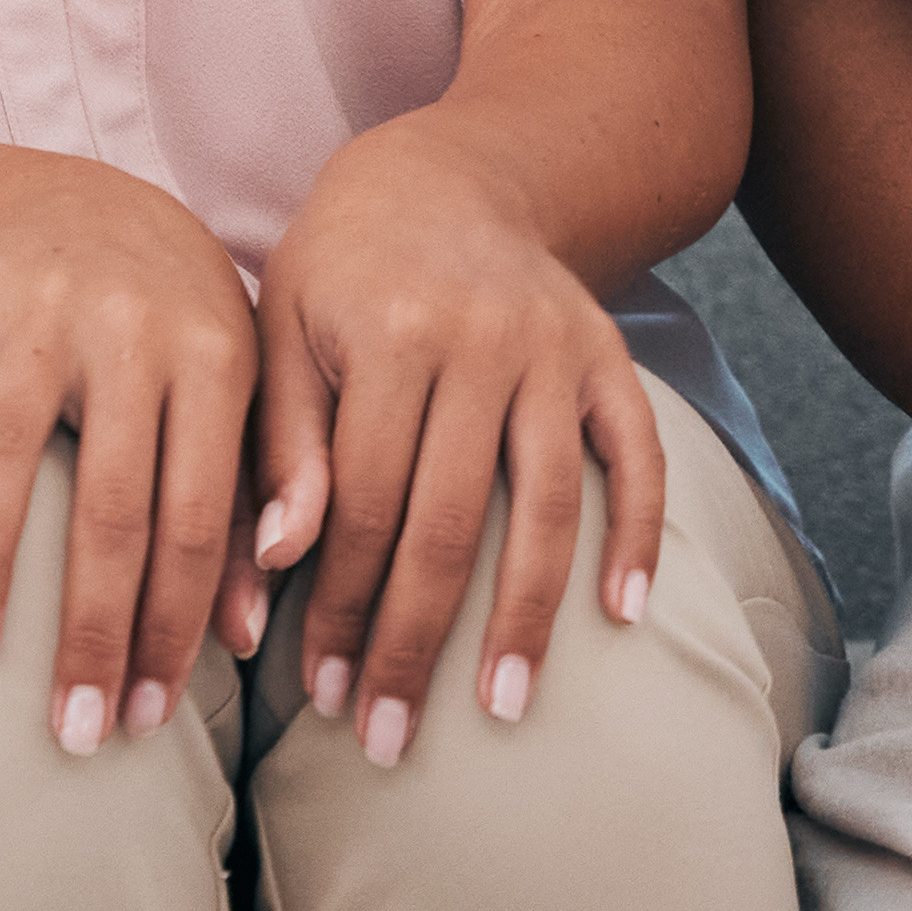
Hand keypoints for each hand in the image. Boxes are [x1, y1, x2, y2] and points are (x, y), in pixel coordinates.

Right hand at [0, 154, 256, 762]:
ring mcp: (31, 312)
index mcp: (208, 357)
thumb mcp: (247, 389)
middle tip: (74, 732)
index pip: (195, 519)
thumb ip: (263, 496)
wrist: (97, 199)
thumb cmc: (185, 323)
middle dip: (91, 630)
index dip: (174, 627)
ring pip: (3, 454)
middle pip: (109, 506)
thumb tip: (249, 636)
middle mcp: (122, 332)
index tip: (149, 718)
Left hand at [240, 119, 678, 764]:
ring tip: (504, 707)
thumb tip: (276, 563)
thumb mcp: (284, 325)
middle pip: (449, 523)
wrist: (455, 172)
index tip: (323, 691)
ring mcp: (553, 351)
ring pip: (545, 508)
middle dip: (416, 641)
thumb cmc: (345, 263)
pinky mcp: (609, 357)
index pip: (363, 503)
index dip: (342, 604)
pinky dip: (635, 534)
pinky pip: (634, 457)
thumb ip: (280, 443)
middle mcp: (478, 342)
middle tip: (391, 737)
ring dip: (527, 618)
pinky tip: (623, 615)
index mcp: (385, 334)